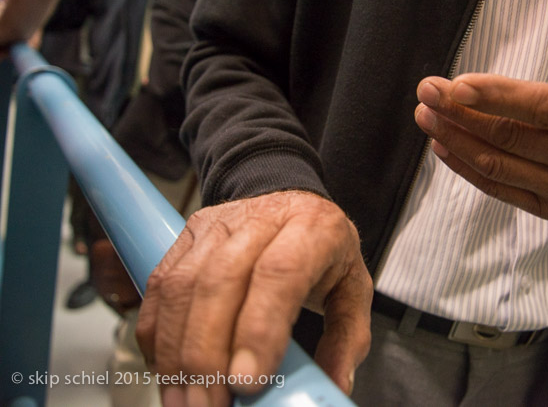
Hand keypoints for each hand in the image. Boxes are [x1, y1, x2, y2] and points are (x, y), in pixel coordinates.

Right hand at [136, 191, 371, 405]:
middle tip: (210, 405)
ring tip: (184, 400)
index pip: (279, 274)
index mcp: (311, 229)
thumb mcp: (352, 287)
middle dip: (208, 355)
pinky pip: (160, 285)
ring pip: (182, 286)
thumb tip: (334, 385)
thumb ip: (348, 338)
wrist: (289, 200)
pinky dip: (155, 333)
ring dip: (176, 352)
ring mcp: (217, 225)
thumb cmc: (321, 247)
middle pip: (220, 283)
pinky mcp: (186, 235)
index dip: (258, 329)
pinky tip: (166, 369)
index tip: (248, 382)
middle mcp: (259, 221)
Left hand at [414, 0, 547, 220]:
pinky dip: (466, 168)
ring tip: (426, 115)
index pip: (545, 108)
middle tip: (428, 90)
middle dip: (461, 113)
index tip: (457, 84)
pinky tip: (442, 145)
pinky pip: (498, 189)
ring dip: (455, 139)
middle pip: (511, 137)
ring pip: (498, 166)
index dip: (498, 97)